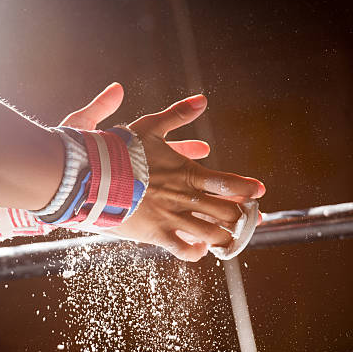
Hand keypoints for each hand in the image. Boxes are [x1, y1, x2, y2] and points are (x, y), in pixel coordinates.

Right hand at [60, 84, 264, 261]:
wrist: (92, 175)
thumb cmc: (119, 150)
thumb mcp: (149, 127)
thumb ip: (177, 115)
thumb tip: (202, 100)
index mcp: (187, 172)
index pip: (228, 183)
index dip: (248, 188)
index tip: (260, 193)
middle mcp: (184, 198)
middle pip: (226, 213)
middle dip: (242, 218)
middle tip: (249, 221)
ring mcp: (171, 218)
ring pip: (211, 234)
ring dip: (223, 238)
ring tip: (228, 239)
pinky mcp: (155, 233)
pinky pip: (183, 249)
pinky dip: (195, 252)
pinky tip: (199, 250)